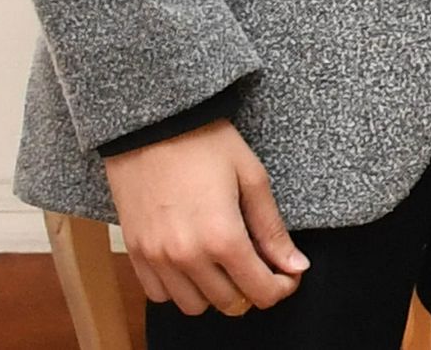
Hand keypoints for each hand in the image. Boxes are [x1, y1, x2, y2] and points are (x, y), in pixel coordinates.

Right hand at [103, 120, 307, 316]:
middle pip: (229, 303)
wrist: (152, 125)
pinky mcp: (135, 252)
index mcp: (222, 237)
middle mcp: (186, 256)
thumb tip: (296, 266)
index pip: (260, 291)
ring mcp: (156, 258)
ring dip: (215, 293)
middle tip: (261, 265)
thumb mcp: (253, 179)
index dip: (282, 288)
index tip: (289, 274)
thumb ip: (273, 230)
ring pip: (193, 305)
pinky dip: (180, 288)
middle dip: (253, 290)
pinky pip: (158, 294)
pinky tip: (194, 263)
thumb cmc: (206, 144)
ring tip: (227, 264)